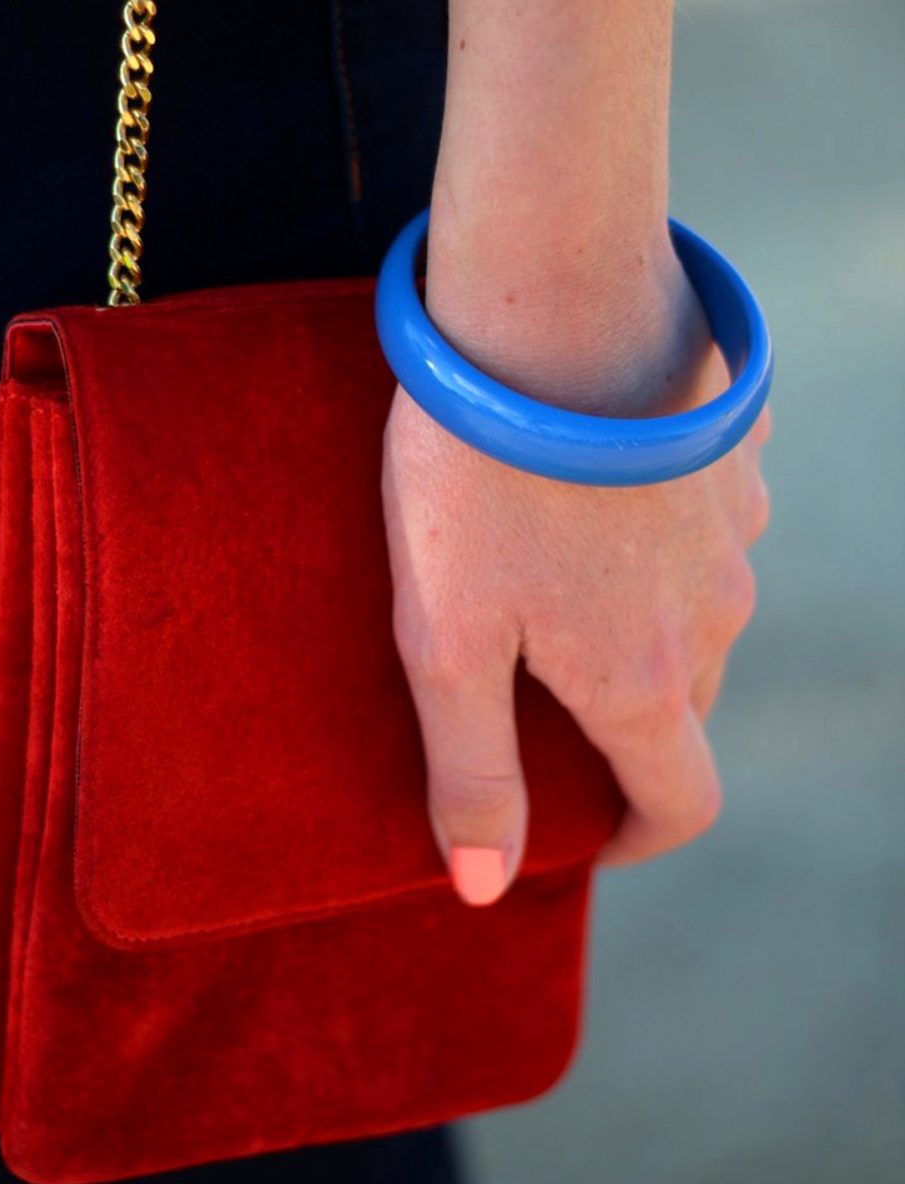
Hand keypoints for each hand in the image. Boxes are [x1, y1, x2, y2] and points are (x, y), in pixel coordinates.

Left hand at [380, 243, 771, 905]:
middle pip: (686, 704)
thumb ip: (470, 767)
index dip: (638, 837)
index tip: (594, 833)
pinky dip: (657, 530)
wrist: (553, 299)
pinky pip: (704, 519)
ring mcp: (736, 525)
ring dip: (641, 615)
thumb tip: (485, 885)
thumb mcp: (446, 636)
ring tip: (551, 566)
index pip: (682, 803)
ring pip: (698, 608)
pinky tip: (591, 482)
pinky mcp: (734, 449)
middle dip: (626, 722)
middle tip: (542, 690)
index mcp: (645, 677)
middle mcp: (716, 612)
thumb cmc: (480, 472)